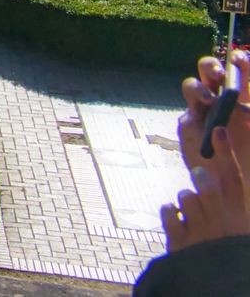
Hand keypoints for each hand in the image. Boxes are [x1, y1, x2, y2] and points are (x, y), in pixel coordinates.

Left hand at [162, 123, 249, 250]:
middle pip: (204, 182)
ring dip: (189, 203)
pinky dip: (172, 215)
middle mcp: (219, 220)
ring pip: (185, 196)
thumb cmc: (234, 257)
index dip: (226, 152)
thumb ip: (234, 208)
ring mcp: (196, 230)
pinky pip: (168, 212)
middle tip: (200, 176)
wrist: (221, 289)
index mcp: (240, 218)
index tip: (219, 131)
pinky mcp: (177, 241)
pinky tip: (181, 224)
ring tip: (198, 218)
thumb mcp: (241, 230)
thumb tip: (217, 181)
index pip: (234, 177)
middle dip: (201, 178)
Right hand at [177, 50, 248, 175]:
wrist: (237, 184)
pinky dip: (194, 116)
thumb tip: (245, 107)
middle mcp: (220, 98)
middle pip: (209, 70)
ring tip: (209, 99)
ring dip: (199, 88)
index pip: (238, 70)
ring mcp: (202, 111)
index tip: (239, 59)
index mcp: (240, 95)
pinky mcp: (190, 128)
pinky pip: (187, 116)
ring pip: (192, 86)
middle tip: (218, 74)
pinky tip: (202, 124)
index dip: (238, 61)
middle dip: (211, 66)